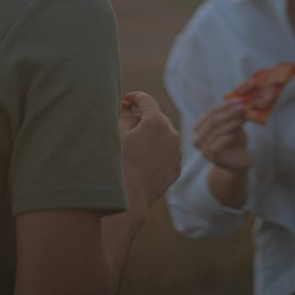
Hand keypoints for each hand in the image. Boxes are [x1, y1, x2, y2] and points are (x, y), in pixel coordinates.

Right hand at [119, 92, 180, 208]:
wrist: (129, 197)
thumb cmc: (119, 164)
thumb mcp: (118, 135)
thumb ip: (125, 116)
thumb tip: (128, 108)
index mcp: (156, 121)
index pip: (146, 101)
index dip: (135, 97)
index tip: (127, 99)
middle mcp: (172, 133)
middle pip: (157, 118)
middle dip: (143, 119)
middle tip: (127, 125)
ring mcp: (177, 151)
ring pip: (164, 136)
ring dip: (152, 136)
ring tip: (135, 147)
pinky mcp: (177, 167)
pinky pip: (167, 152)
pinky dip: (158, 151)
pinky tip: (143, 161)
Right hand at [193, 100, 250, 174]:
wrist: (239, 161)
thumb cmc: (234, 140)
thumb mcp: (234, 124)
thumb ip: (234, 115)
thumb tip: (239, 101)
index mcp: (201, 127)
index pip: (211, 112)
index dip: (225, 106)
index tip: (239, 101)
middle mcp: (198, 137)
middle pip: (212, 121)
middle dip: (228, 113)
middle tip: (242, 108)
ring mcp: (203, 148)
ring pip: (214, 132)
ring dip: (230, 123)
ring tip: (242, 119)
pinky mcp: (211, 157)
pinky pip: (215, 145)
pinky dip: (225, 138)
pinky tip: (234, 134)